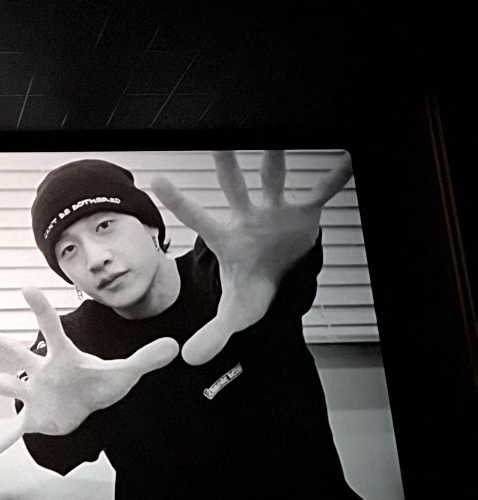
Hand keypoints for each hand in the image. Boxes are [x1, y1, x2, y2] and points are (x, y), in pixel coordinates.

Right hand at [0, 288, 178, 459]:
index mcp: (63, 357)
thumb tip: (176, 346)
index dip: (41, 310)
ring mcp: (34, 394)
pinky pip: (12, 432)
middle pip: (18, 354)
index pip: (51, 329)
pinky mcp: (33, 418)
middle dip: (0, 344)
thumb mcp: (126, 372)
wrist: (88, 405)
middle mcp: (42, 371)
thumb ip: (146, 359)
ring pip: (8, 386)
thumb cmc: (100, 382)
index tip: (27, 289)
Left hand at [150, 150, 352, 365]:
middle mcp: (248, 219)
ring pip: (273, 182)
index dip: (178, 202)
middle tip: (216, 143)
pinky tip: (343, 159)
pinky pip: (319, 193)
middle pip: (234, 191)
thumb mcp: (235, 314)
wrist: (281, 277)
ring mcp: (276, 212)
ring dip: (275, 163)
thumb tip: (189, 358)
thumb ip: (213, 334)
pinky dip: (332, 179)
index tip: (154, 180)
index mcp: (227, 239)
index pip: (198, 219)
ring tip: (275, 141)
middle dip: (227, 169)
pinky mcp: (304, 213)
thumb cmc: (253, 286)